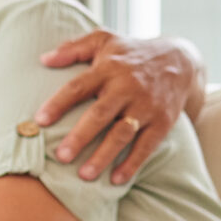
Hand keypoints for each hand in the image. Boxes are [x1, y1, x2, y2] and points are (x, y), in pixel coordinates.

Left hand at [34, 30, 198, 184]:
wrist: (181, 59)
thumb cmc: (131, 54)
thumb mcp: (104, 40)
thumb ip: (73, 48)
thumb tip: (43, 59)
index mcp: (108, 69)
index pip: (78, 87)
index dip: (59, 103)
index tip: (40, 121)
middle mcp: (127, 88)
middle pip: (100, 113)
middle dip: (81, 136)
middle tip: (61, 156)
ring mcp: (146, 106)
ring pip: (123, 133)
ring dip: (104, 155)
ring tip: (84, 175)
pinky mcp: (163, 121)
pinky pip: (147, 145)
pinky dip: (133, 163)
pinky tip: (116, 180)